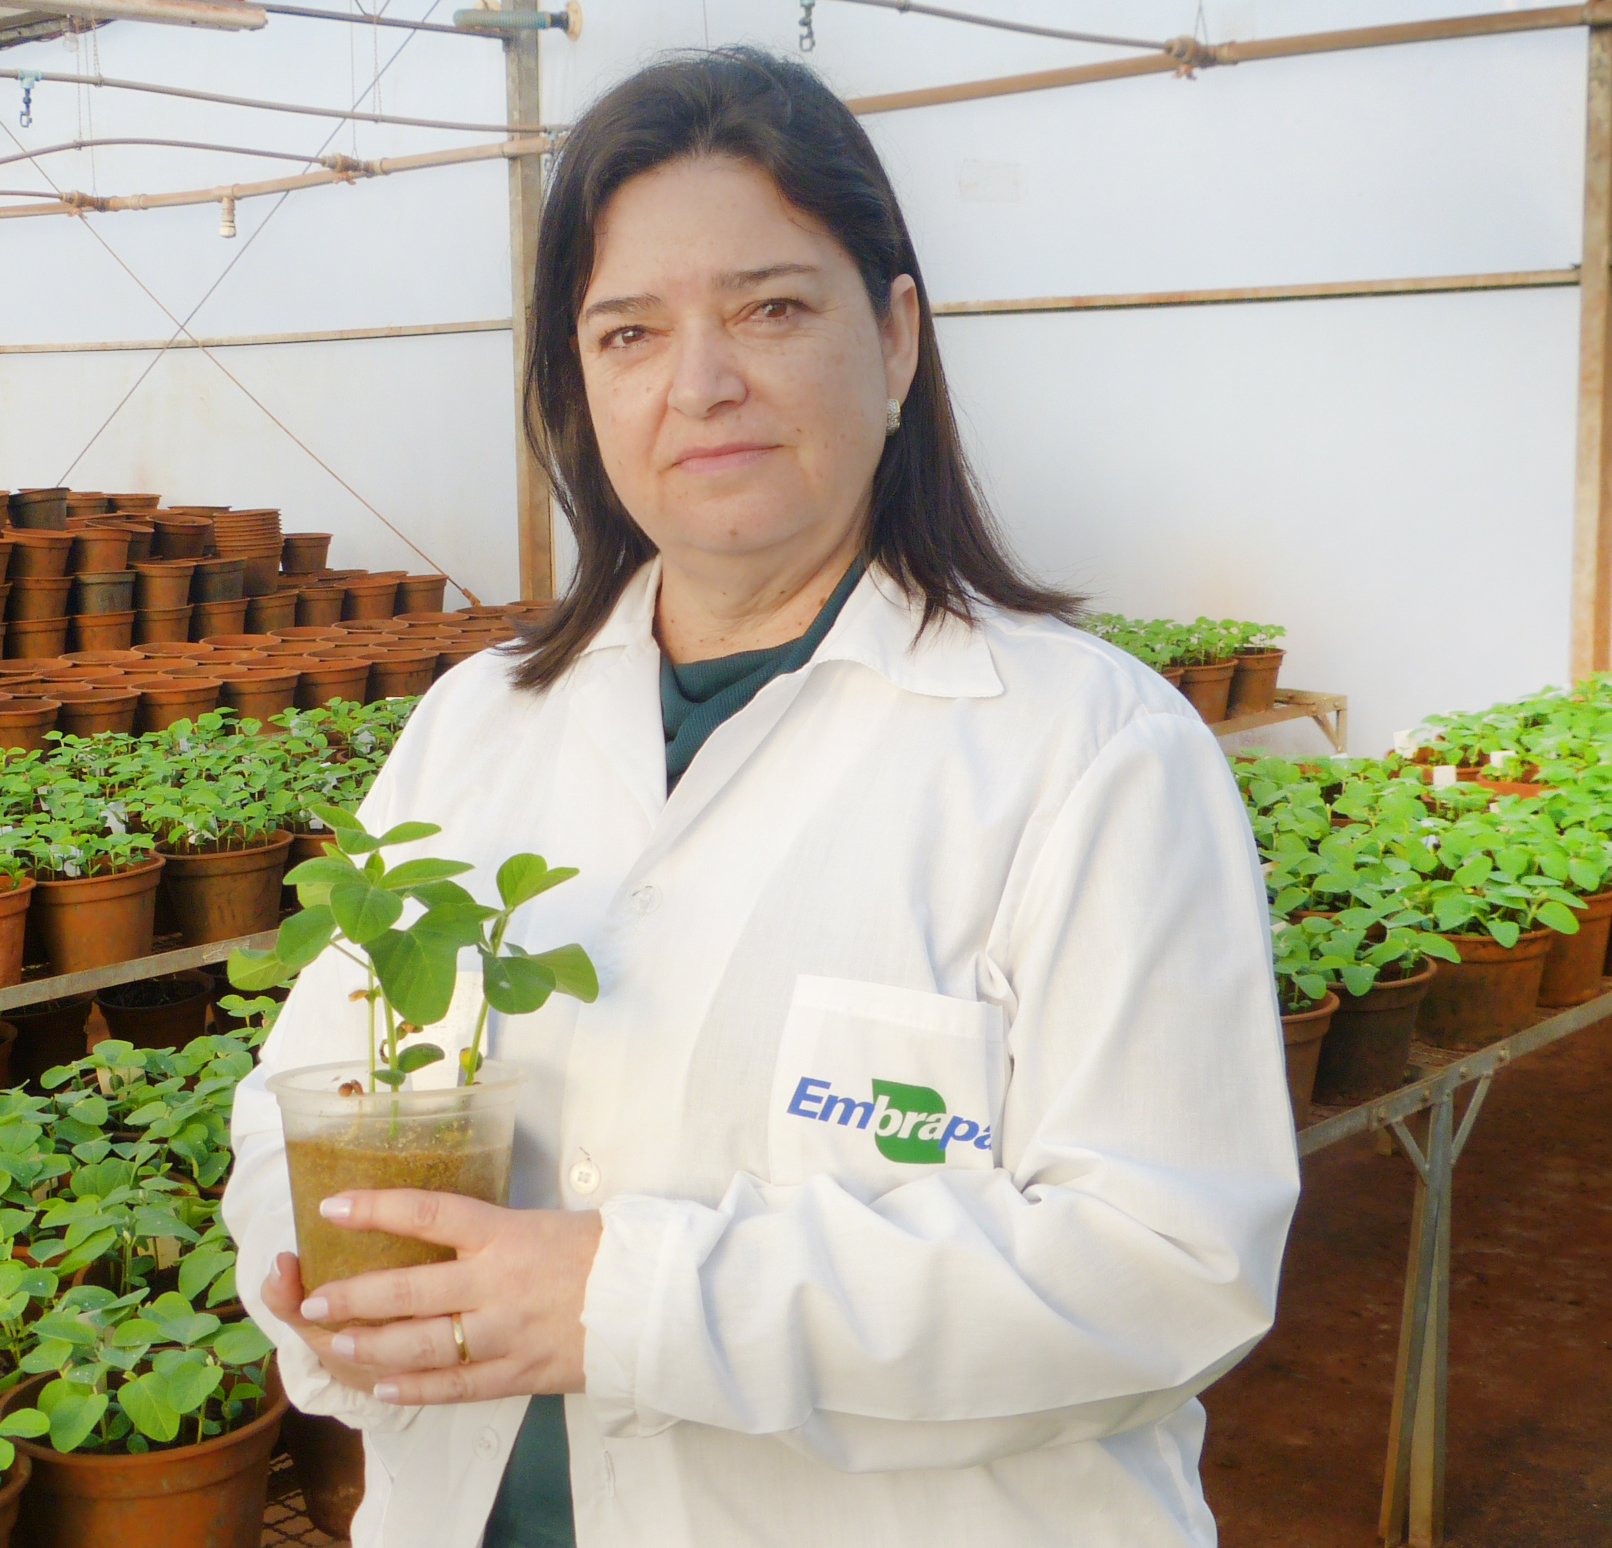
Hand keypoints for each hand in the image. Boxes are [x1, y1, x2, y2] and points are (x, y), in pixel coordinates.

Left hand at [278, 1191, 602, 1405]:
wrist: (651, 1298)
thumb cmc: (600, 1251)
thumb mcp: (544, 1222)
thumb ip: (492, 1234)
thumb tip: (442, 1231)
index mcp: (507, 1234)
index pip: (430, 1213)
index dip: (377, 1208)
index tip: (332, 1206)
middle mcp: (499, 1282)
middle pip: (410, 1288)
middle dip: (354, 1296)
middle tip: (313, 1300)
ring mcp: (507, 1332)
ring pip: (424, 1344)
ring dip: (373, 1345)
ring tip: (337, 1343)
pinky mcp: (520, 1373)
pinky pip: (458, 1387)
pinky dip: (417, 1389)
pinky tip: (385, 1387)